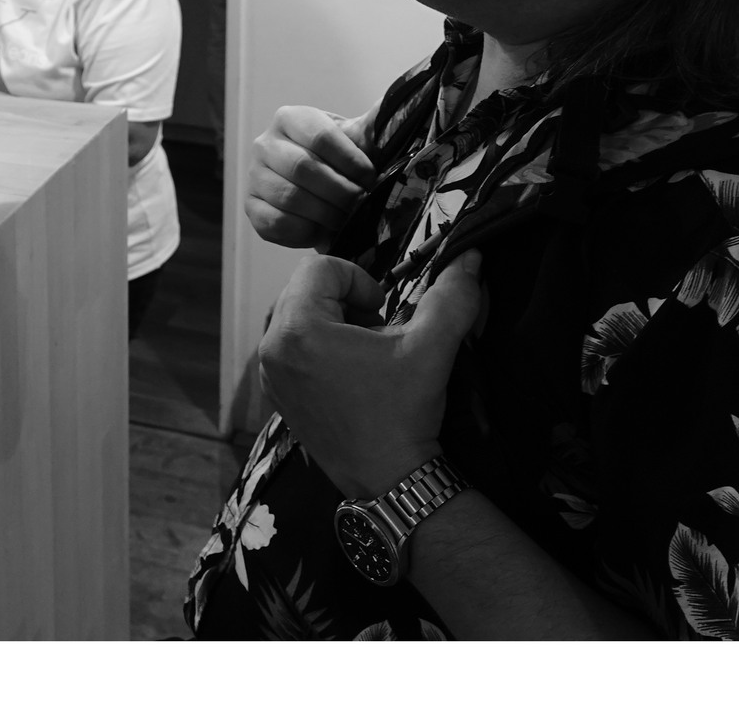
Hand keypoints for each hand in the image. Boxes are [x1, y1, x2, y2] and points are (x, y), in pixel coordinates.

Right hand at [242, 106, 377, 249]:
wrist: (319, 187)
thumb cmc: (340, 160)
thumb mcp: (357, 137)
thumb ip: (378, 122)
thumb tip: (412, 96)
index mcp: (289, 118)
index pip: (320, 136)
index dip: (350, 161)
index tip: (371, 178)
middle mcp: (264, 144)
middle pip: (303, 168)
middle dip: (341, 191)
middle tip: (362, 204)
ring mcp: (254, 176)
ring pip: (290, 198)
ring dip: (326, 214)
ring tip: (347, 219)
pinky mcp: (251, 208)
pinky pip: (276, 223)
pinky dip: (305, 232)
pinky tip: (323, 229)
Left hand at [258, 249, 481, 498]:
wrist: (389, 480)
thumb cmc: (402, 414)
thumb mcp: (432, 348)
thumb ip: (451, 296)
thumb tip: (469, 257)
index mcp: (297, 330)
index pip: (320, 267)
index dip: (359, 280)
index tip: (383, 312)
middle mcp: (271, 350)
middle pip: (304, 290)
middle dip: (344, 301)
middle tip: (377, 332)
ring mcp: (269, 375)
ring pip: (297, 318)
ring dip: (332, 323)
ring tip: (365, 353)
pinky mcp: (276, 396)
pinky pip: (290, 349)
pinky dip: (318, 348)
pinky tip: (350, 375)